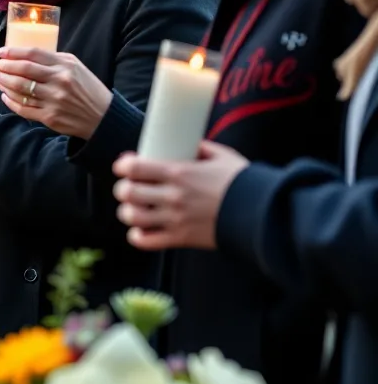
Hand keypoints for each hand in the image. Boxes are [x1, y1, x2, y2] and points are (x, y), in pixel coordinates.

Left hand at [0, 48, 112, 138]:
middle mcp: (59, 81)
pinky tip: (5, 96)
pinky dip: (10, 101)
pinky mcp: (49, 117)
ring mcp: (54, 100)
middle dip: (5, 67)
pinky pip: (23, 108)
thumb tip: (26, 56)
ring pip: (20, 89)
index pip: (33, 54)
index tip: (1, 53)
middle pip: (23, 70)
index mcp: (66, 65)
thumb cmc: (88, 89)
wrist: (103, 117)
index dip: (13, 52)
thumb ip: (54, 60)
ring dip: (4, 83)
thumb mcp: (76, 68)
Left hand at [112, 141, 249, 250]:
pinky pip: (146, 241)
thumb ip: (201, 147)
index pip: (135, 168)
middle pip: (128, 193)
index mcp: (179, 173)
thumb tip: (188, 142)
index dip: (123, 166)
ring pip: (132, 217)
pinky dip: (137, 236)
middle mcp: (173, 196)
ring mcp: (175, 219)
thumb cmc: (242, 182)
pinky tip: (141, 230)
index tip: (124, 167)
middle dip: (122, 189)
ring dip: (127, 212)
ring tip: (134, 209)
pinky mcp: (181, 239)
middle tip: (128, 188)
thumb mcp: (222, 156)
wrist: (262, 214)